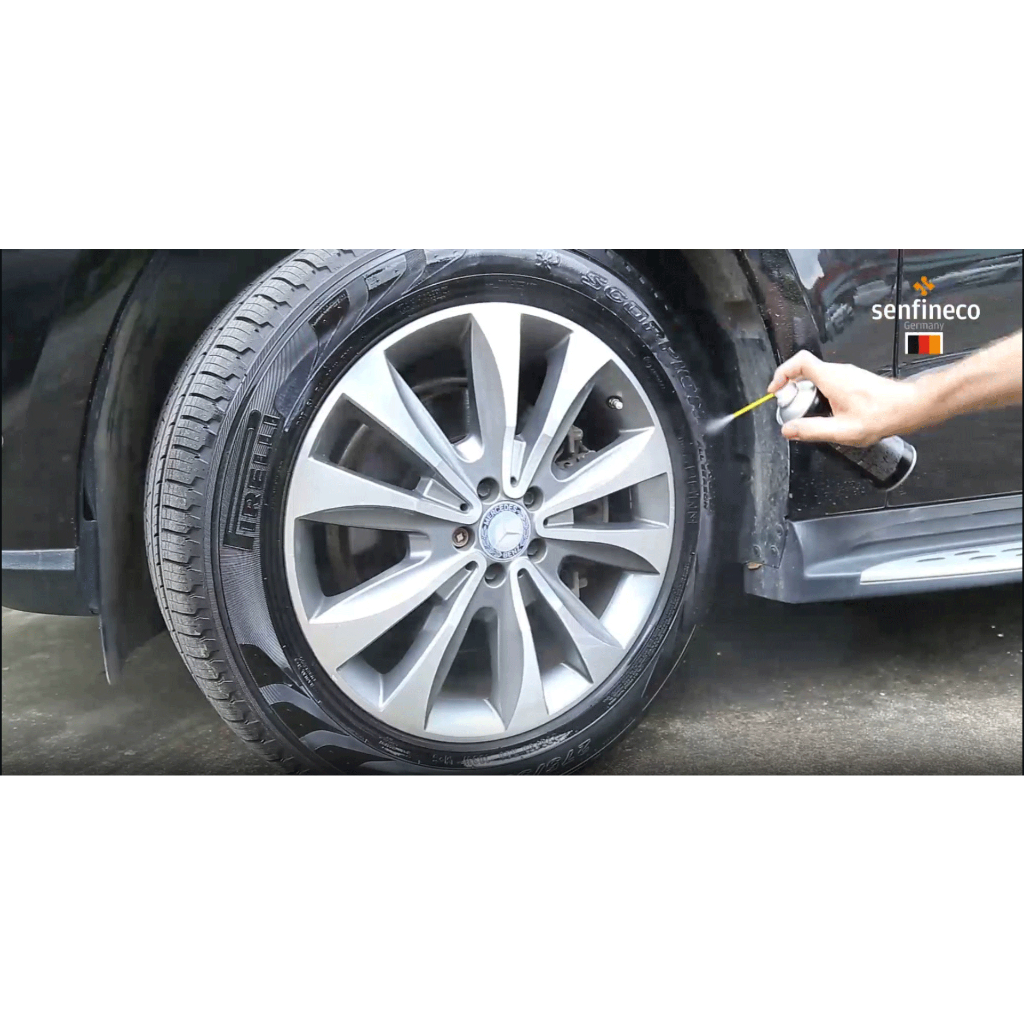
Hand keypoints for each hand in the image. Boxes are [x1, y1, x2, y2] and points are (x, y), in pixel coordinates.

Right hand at [768, 351, 917, 445]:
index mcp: (832, 379)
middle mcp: (838, 372)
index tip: (776, 390)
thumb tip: (788, 430)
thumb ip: (812, 430)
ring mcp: (845, 374)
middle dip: (790, 387)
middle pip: (803, 370)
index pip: (799, 361)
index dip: (782, 373)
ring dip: (804, 391)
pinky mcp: (850, 380)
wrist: (907, 408)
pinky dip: (817, 392)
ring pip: (814, 376)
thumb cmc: (881, 416)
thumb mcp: (842, 430)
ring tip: (805, 412)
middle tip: (789, 406)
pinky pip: (825, 381)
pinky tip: (824, 411)